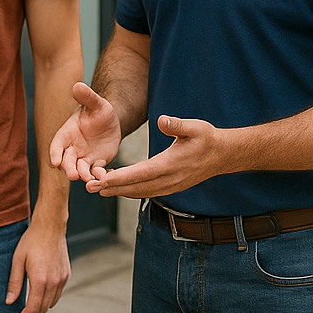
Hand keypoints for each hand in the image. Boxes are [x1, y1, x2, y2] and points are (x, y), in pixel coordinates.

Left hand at [6, 215, 69, 312]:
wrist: (50, 226)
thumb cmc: (32, 240)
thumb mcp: (17, 260)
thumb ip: (14, 282)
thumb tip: (9, 301)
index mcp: (40, 279)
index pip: (33, 307)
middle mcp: (53, 281)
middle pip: (43, 307)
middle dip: (32, 312)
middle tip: (22, 311)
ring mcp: (62, 278)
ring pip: (52, 302)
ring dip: (42, 305)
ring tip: (31, 302)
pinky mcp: (66, 274)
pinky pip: (59, 292)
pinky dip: (50, 296)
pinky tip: (42, 290)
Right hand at [49, 83, 123, 184]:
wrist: (111, 121)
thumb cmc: (99, 110)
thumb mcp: (96, 103)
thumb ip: (87, 97)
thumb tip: (77, 85)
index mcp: (68, 133)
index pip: (57, 144)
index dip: (55, 153)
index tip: (55, 162)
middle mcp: (73, 147)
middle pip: (67, 160)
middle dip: (69, 168)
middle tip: (73, 175)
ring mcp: (84, 157)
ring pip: (81, 169)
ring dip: (83, 175)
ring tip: (89, 180)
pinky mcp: (97, 164)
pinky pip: (96, 173)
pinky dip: (99, 177)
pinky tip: (104, 178)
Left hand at [86, 115, 225, 199]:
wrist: (223, 155)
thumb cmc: (207, 138)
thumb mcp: (195, 127)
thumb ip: (177, 124)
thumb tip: (162, 120)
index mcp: (172, 164)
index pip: (142, 173)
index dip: (121, 178)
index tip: (102, 179)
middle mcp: (170, 179)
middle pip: (137, 187)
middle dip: (112, 188)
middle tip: (89, 187)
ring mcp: (171, 186)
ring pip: (141, 192)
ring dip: (119, 192)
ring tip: (98, 189)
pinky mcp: (172, 187)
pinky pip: (147, 192)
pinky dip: (131, 191)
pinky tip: (119, 189)